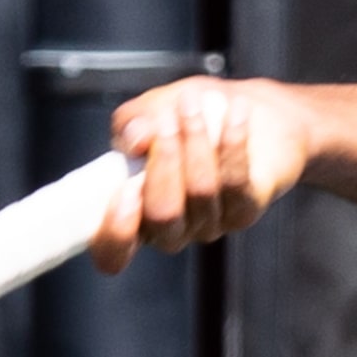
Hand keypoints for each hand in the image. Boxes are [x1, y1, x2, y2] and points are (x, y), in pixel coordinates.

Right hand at [90, 77, 310, 274]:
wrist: (240, 112)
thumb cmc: (182, 118)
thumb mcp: (147, 112)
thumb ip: (132, 124)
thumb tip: (136, 139)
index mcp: (131, 217)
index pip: (112, 253)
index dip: (115, 234)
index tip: (124, 192)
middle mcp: (168, 230)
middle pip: (162, 216)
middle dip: (163, 164)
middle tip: (166, 122)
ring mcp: (207, 225)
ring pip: (201, 193)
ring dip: (195, 141)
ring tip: (193, 104)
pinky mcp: (243, 212)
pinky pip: (236, 182)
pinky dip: (233, 143)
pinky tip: (235, 113)